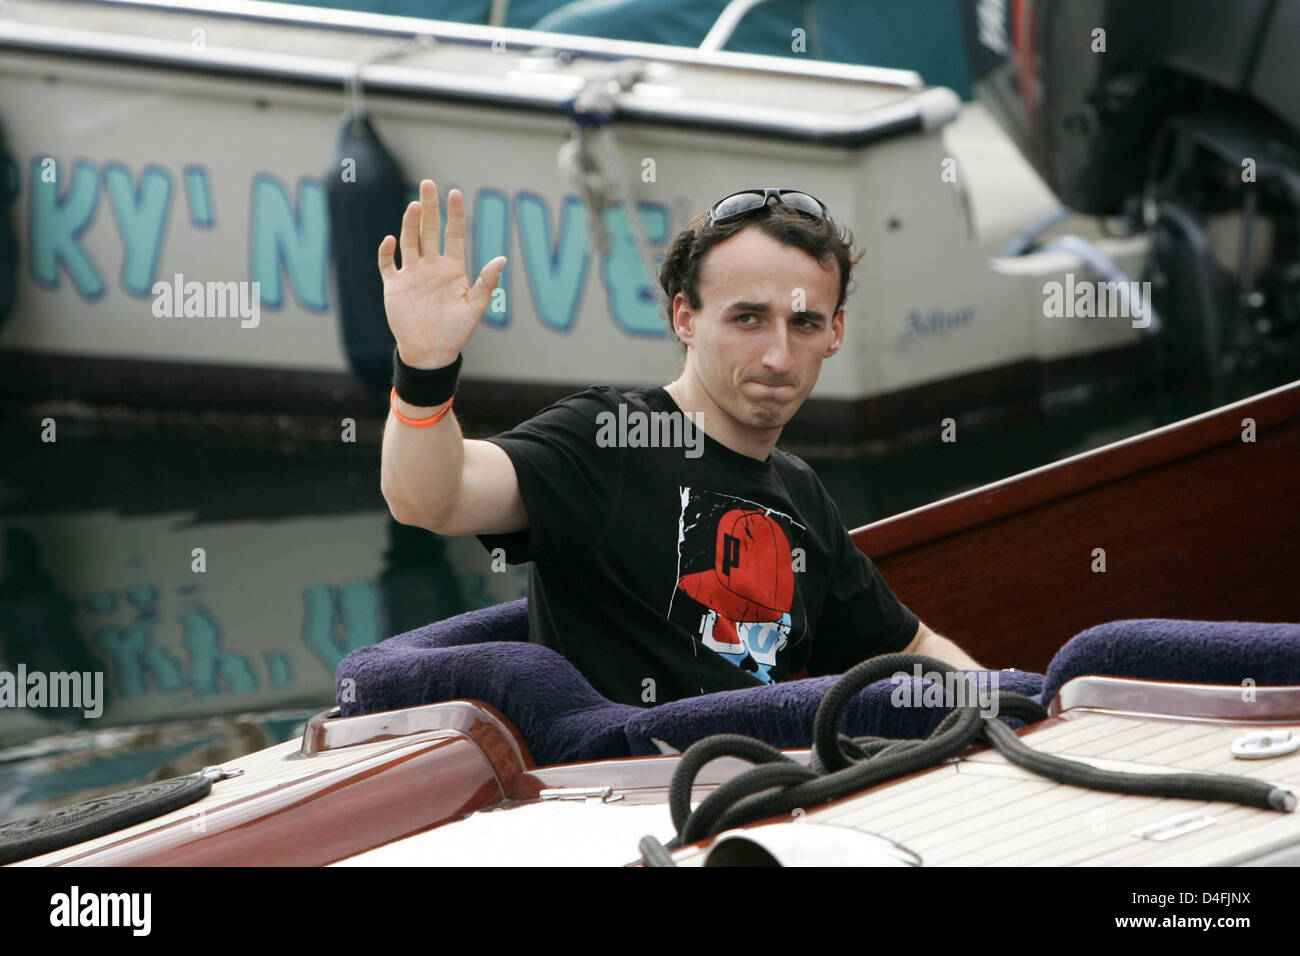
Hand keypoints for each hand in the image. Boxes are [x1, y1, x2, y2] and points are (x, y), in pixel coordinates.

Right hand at [377, 179, 506, 368]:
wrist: (430, 353)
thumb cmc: (455, 333)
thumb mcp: (474, 308)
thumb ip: (486, 282)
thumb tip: (502, 259)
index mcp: (453, 268)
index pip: (454, 234)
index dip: (455, 213)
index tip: (455, 193)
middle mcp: (432, 266)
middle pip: (430, 229)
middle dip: (430, 207)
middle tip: (428, 183)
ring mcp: (412, 274)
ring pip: (410, 241)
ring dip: (411, 223)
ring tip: (415, 206)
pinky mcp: (395, 286)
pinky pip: (388, 264)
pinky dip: (387, 252)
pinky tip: (391, 240)